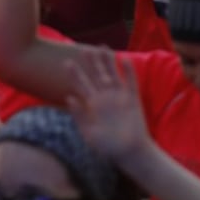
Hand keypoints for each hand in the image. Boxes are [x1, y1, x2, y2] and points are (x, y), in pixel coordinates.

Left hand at [65, 47, 152, 166]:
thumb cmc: (107, 147)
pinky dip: (128, 70)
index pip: (82, 86)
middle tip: (85, 49)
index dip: (75, 75)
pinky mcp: (132, 98)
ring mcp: (119, 96)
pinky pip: (130, 81)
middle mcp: (105, 98)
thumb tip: (69, 97)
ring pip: (113, 74)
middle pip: (97, 76)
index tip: (67, 62)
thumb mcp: (89, 133)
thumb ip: (80, 116)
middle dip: (92, 63)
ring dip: (109, 62)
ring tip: (104, 47)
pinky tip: (124, 59)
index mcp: (93, 105)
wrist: (129, 152)